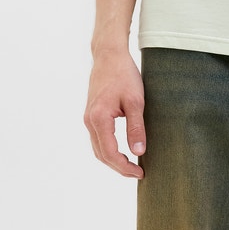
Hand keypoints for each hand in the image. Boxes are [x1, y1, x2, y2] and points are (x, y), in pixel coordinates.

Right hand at [84, 48, 146, 178]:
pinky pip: (98, 139)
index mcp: (99, 118)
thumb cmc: (124, 75)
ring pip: (98, 148)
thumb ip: (136, 128)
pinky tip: (122, 152)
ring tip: (132, 166)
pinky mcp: (91, 114)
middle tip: (138, 173)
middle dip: (119, 167)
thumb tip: (139, 152)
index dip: (124, 167)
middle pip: (101, 155)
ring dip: (113, 160)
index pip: (110, 153)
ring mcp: (88, 118)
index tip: (140, 173)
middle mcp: (89, 121)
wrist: (108, 56)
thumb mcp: (136, 101)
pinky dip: (109, 150)